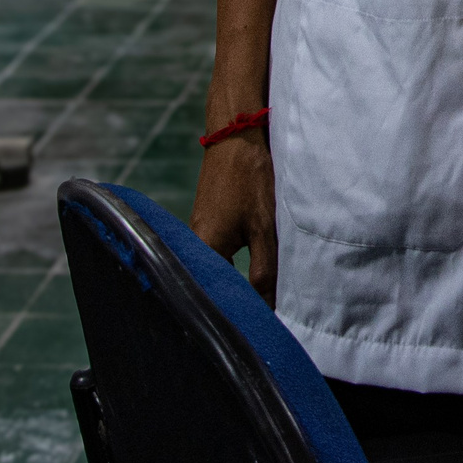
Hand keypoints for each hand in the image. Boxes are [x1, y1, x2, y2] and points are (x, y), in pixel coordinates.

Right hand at [191, 132, 277, 303]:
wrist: (237, 134)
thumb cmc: (250, 178)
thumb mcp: (264, 226)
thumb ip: (265, 268)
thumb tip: (269, 307)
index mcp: (202, 250)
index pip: (217, 297)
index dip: (239, 313)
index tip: (258, 327)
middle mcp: (193, 244)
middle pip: (214, 284)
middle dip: (238, 300)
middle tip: (261, 318)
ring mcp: (199, 231)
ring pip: (218, 268)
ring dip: (238, 281)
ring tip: (262, 299)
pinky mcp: (208, 221)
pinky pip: (220, 252)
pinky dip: (236, 263)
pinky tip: (252, 269)